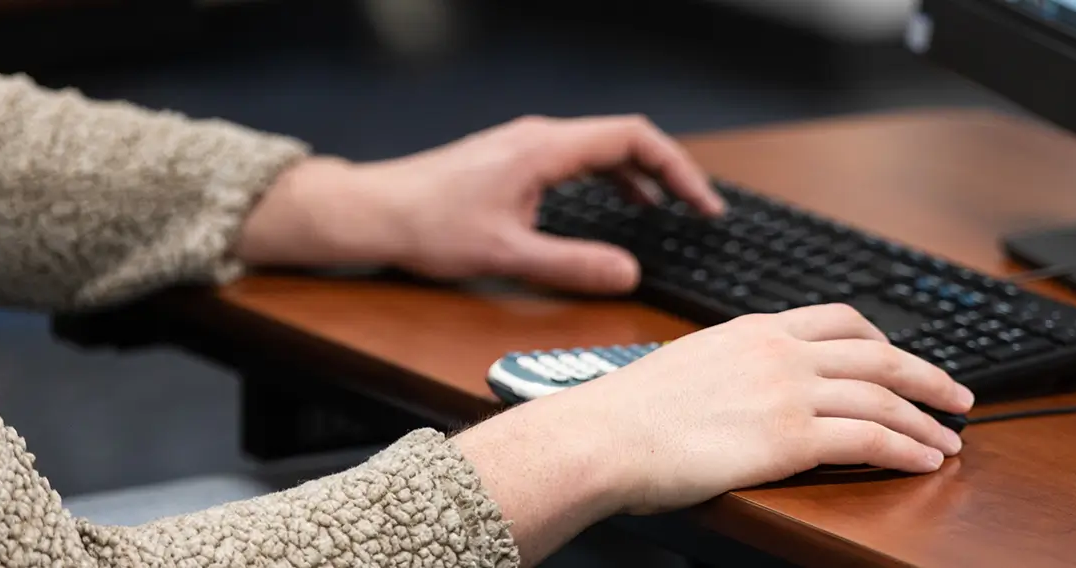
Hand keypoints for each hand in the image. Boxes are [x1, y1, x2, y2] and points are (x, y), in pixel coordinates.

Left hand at [237, 114, 725, 292]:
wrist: (373, 212)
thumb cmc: (427, 226)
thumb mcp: (507, 255)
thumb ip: (573, 266)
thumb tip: (628, 274)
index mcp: (545, 149)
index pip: (633, 140)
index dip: (678, 169)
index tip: (702, 203)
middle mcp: (540, 138)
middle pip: (625, 139)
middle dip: (671, 171)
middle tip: (702, 208)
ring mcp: (528, 146)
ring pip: (603, 149)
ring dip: (643, 175)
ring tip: (675, 209)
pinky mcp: (517, 161)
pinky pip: (581, 161)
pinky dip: (613, 180)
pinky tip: (624, 206)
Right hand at [455, 305, 974, 545]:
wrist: (602, 436)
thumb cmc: (626, 414)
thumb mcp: (687, 365)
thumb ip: (731, 368)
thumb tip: (743, 390)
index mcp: (755, 329)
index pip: (840, 321)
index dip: (884, 341)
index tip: (903, 359)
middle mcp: (780, 351)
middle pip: (879, 355)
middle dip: (929, 376)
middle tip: (958, 396)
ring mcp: (788, 391)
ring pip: (884, 398)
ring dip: (927, 420)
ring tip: (950, 439)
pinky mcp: (790, 437)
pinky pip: (870, 439)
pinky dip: (907, 448)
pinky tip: (924, 460)